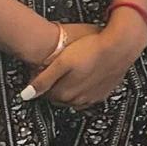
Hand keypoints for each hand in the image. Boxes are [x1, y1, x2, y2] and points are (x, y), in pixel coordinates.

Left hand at [21, 22, 142, 109]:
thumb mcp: (62, 62)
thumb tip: (26, 96)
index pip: (45, 94)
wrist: (121, 46)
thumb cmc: (91, 49)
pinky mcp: (104, 92)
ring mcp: (92, 97)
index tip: (41, 71)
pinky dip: (83, 88)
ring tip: (69, 71)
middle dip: (54, 86)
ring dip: (69, 87)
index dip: (41, 82)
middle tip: (54, 71)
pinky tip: (84, 75)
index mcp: (65, 93)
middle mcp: (78, 100)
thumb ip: (43, 80)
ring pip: (73, 97)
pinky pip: (88, 95)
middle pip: (59, 97)